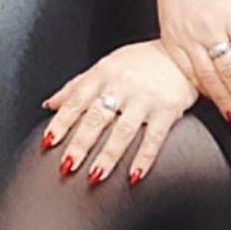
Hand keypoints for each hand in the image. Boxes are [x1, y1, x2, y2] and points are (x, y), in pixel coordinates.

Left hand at [40, 40, 203, 185]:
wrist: (181, 53)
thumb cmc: (141, 61)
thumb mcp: (106, 65)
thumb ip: (77, 86)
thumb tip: (51, 105)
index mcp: (104, 73)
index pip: (77, 99)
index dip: (61, 121)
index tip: (49, 141)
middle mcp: (123, 84)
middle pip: (97, 118)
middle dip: (80, 144)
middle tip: (67, 165)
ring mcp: (146, 98)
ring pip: (123, 131)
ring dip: (108, 156)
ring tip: (95, 175)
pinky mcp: (168, 109)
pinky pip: (154, 138)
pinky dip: (143, 158)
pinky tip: (133, 175)